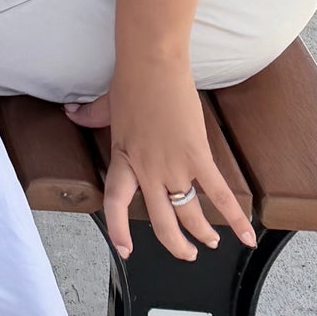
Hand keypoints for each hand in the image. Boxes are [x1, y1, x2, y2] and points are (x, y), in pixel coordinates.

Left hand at [76, 64, 253, 261]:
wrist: (152, 62)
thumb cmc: (130, 79)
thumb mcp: (105, 103)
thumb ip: (89, 115)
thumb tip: (69, 111)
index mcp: (123, 157)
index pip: (115, 203)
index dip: (118, 230)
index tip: (126, 250)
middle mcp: (146, 170)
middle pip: (161, 221)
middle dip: (176, 245)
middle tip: (186, 253)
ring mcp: (173, 166)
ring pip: (189, 215)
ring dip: (202, 234)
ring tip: (210, 241)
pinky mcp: (197, 156)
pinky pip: (218, 194)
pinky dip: (235, 218)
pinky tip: (247, 235)